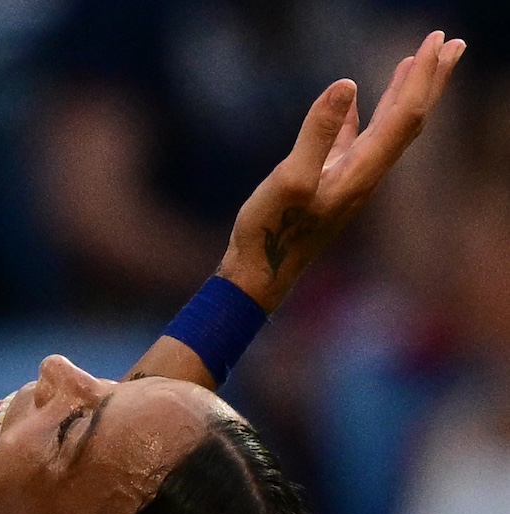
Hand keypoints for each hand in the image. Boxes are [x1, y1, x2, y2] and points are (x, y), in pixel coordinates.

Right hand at [222, 30, 464, 312]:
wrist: (259, 275)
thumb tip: (346, 84)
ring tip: (415, 63)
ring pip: (387, 129)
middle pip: (409, 120)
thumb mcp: (290, 180)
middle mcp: (365, 175)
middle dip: (431, 80)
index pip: (405, 115)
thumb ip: (318, 132)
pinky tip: (357, 103)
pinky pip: (356, 140)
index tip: (439, 39)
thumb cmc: (272, 234)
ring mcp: (347, 180)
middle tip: (452, 42)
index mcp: (362, 172)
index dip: (423, 76)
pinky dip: (365, 115)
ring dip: (404, 94)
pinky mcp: (327, 184)